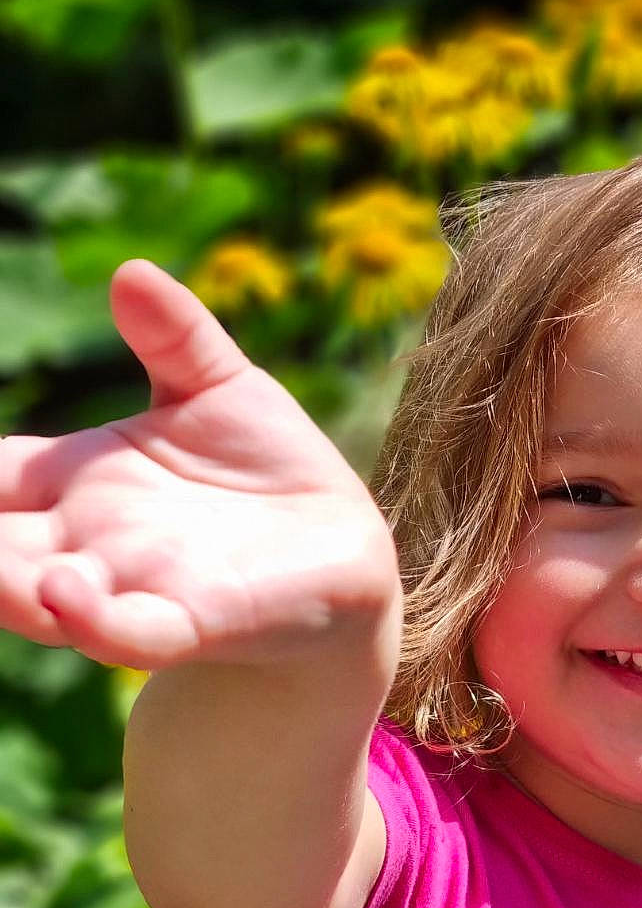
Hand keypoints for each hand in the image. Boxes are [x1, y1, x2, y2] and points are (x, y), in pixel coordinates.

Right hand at [0, 260, 398, 669]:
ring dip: (4, 584)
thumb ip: (175, 341)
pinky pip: (133, 632)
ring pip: (42, 596)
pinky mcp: (197, 623)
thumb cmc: (267, 473)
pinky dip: (98, 621)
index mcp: (73, 484)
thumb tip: (130, 274)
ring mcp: (136, 587)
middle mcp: (86, 542)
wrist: (342, 556)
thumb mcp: (219, 392)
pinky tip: (69, 598)